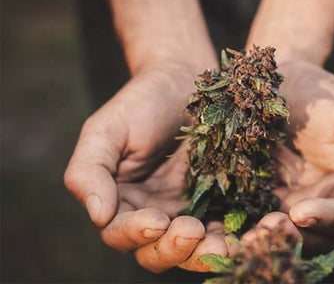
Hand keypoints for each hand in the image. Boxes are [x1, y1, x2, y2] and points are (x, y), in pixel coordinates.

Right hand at [64, 65, 226, 272]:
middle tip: (192, 233)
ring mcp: (186, 209)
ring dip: (206, 254)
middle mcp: (151, 213)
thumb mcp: (106, 130)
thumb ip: (89, 171)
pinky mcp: (216, 201)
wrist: (184, 79)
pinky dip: (232, 237)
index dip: (135, 234)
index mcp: (120, 202)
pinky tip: (244, 234)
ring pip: (193, 249)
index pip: (120, 233)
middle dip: (173, 250)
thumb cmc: (141, 102)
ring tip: (224, 245)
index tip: (156, 221)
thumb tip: (98, 216)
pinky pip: (223, 228)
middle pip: (157, 252)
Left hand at [243, 60, 333, 252]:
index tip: (300, 211)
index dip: (328, 219)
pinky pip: (254, 218)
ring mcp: (290, 201)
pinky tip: (226, 231)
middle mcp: (323, 202)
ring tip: (245, 238)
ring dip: (265, 239)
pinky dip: (244, 228)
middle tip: (265, 230)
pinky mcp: (261, 196)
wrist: (283, 80)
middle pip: (314, 235)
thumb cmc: (326, 94)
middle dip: (291, 236)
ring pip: (283, 233)